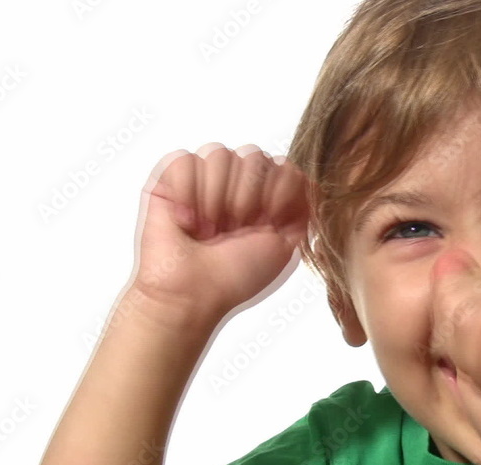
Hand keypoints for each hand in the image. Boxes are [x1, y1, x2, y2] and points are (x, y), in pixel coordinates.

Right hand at [129, 143, 309, 315]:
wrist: (192, 294)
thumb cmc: (235, 276)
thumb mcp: (285, 246)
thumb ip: (303, 210)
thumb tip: (312, 180)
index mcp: (263, 196)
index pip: (281, 164)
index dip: (277, 190)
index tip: (268, 222)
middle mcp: (234, 184)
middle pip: (253, 155)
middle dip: (247, 195)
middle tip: (233, 229)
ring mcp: (202, 179)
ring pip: (219, 153)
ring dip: (215, 198)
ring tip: (207, 230)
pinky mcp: (167, 180)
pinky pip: (183, 160)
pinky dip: (186, 193)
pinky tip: (185, 221)